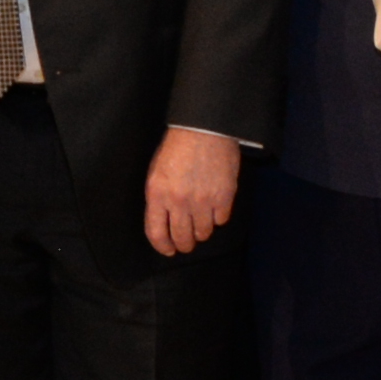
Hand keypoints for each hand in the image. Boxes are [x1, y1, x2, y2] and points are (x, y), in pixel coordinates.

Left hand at [140, 127, 240, 259]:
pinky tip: (215, 208)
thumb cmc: (178, 147)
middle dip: (184, 244)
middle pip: (182, 238)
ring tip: (201, 222)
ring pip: (203, 233)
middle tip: (186, 243)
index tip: (168, 250)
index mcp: (157, 194)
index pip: (156, 233)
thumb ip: (159, 198)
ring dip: (202, 231)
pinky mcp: (224, 197)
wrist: (204, 129)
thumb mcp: (157, 172)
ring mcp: (203, 201)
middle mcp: (179, 201)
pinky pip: (221, 221)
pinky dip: (218, 218)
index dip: (162, 246)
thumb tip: (164, 221)